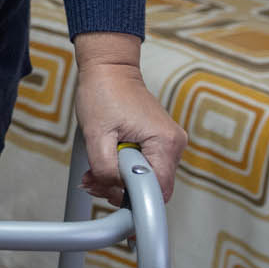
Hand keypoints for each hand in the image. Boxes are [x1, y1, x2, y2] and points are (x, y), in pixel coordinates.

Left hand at [72, 33, 186, 207]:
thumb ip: (106, 169)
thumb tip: (116, 192)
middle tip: (94, 180)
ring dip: (120, 180)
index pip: (158, 191)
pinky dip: (125, 169)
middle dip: (121, 190)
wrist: (109, 69)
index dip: (131, 198)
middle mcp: (174, 144)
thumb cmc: (103, 92)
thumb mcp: (96, 134)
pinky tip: (107, 161)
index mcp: (165, 142)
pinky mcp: (160, 142)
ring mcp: (169, 143)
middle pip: (153, 188)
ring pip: (148, 179)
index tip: (107, 193)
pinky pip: (146, 167)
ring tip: (95, 169)